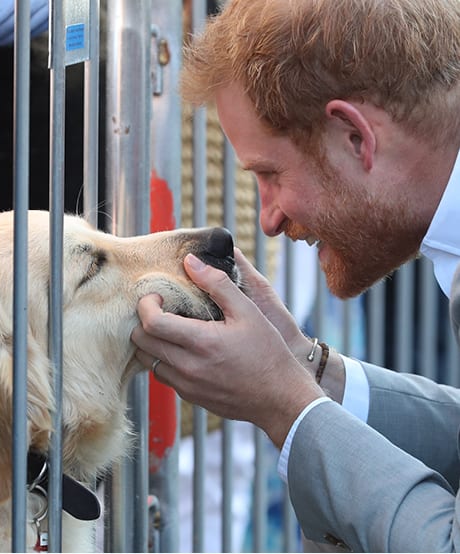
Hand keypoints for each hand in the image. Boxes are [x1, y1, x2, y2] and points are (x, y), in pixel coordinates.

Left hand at [131, 253, 324, 447]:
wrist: (280, 398)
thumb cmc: (268, 353)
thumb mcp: (248, 311)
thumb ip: (218, 283)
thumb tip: (191, 262)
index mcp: (201, 342)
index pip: (151, 323)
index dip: (146, 305)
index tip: (157, 296)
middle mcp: (188, 367)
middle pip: (141, 342)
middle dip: (144, 321)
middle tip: (160, 309)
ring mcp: (187, 385)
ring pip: (148, 361)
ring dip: (152, 342)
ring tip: (171, 329)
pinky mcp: (190, 397)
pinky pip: (163, 376)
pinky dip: (164, 359)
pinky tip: (183, 349)